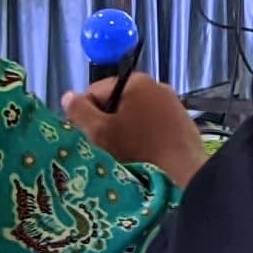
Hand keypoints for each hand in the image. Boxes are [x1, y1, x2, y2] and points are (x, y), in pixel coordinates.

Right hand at [64, 74, 208, 186]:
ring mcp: (171, 102)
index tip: (88, 137)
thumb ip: (79, 112)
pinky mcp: (181, 120)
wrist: (185, 171)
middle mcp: (155, 85)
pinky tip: (145, 153)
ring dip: (126, 130)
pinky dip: (145, 135)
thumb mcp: (101, 132)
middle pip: (116, 102)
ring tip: (126, 153)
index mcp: (135, 81)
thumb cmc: (138, 149)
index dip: (86, 115)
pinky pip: (153, 123)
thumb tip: (68, 96)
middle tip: (106, 147)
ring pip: (135, 114)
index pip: (95, 92)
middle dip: (108, 122)